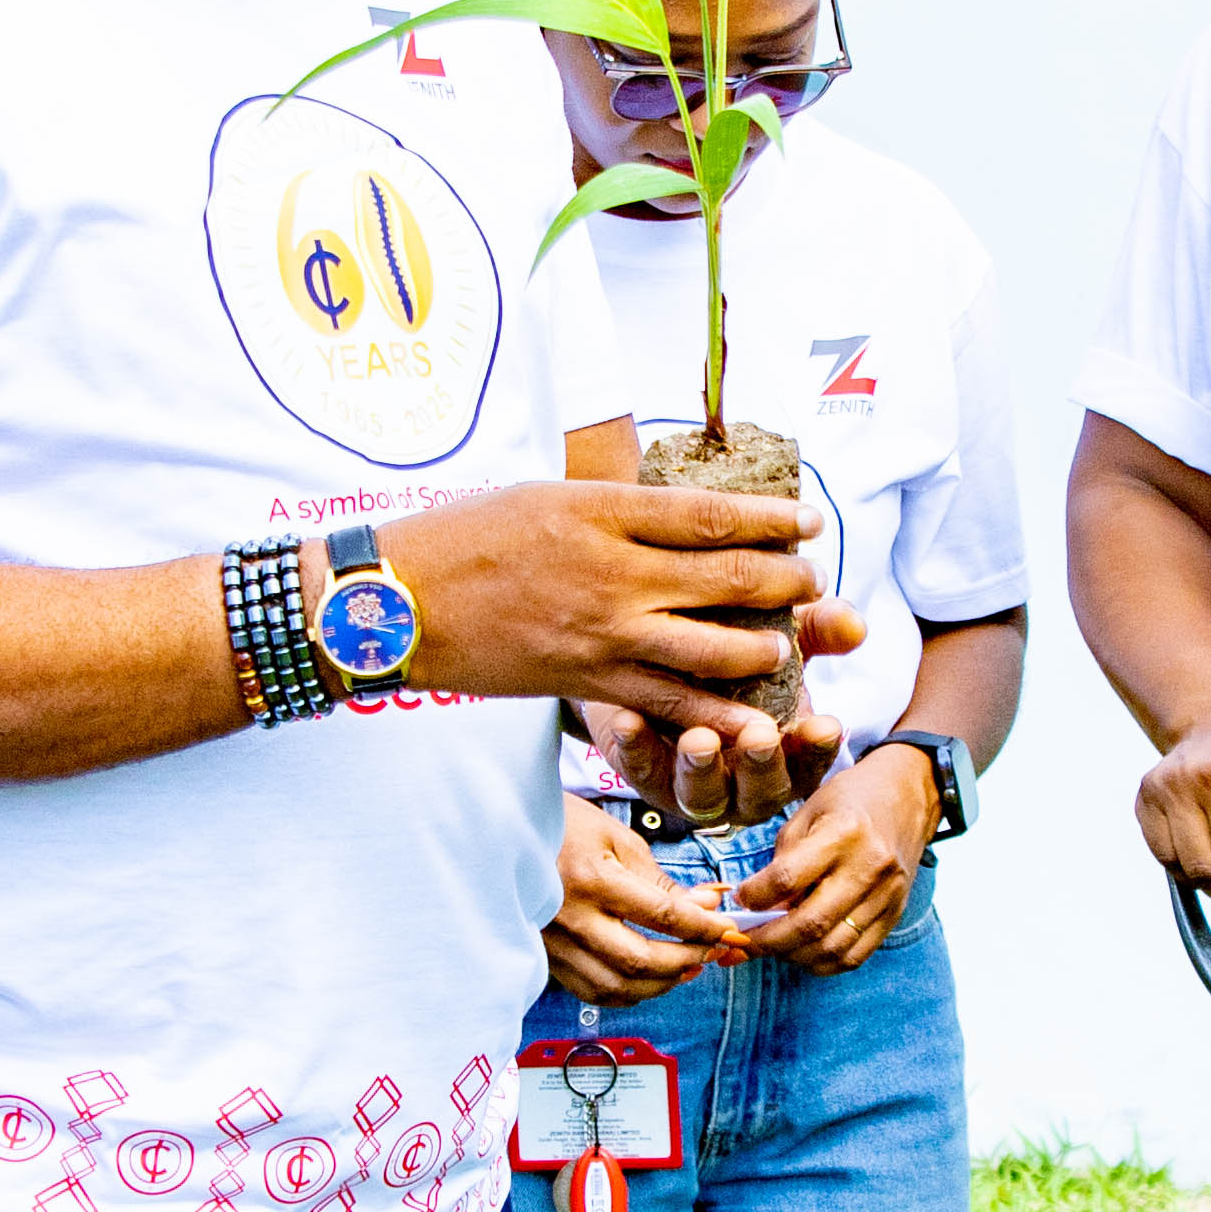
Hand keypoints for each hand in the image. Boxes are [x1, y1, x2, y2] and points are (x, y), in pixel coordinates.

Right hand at [394, 483, 839, 763]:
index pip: (712, 514)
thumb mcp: (545, 496)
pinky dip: (719, 713)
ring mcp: (604, 633)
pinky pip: (671, 703)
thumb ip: (613, 509)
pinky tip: (753, 715)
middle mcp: (615, 572)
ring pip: (717, 646)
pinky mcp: (588, 682)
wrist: (398, 601)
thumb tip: (676, 514)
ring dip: (766, 646)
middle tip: (812, 580)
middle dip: (787, 582)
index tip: (811, 520)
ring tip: (785, 643)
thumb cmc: (463, 537)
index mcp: (603, 511)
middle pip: (732, 576)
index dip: (774, 519)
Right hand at [545, 797, 747, 1006]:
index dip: (704, 928)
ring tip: (687, 967)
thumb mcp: (616, 839)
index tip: (727, 929)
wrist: (501, 835)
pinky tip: (648, 979)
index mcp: (592, 880)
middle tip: (712, 949)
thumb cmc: (560, 826)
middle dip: (688, 960)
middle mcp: (571, 918)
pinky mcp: (547, 958)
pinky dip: (628, 993)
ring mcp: (555, 944)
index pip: (662, 916)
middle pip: (640, 960)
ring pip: (617, 986)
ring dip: (661, 984)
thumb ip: (662, 880)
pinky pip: (593, 992)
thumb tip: (708, 905)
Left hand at [620, 614, 864, 832]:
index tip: (826, 723)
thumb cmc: (734, 654)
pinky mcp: (646, 776)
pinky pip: (641, 770)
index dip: (819, 746)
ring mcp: (695, 786)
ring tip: (697, 737)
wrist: (656, 658)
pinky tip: (628, 717)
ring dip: (701, 767)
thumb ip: (817, 630)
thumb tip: (853, 624)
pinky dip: (636, 747)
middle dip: (761, 764)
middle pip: (761, 791)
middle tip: (759, 735)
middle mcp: (745, 782)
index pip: (811, 760)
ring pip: (702, 794)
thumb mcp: (778, 637)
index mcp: (786, 754)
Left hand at [735, 743, 941, 974]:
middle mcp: (869, 867)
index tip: (739, 900)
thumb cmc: (850, 801)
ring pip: (832, 948)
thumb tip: (757, 907)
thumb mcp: (808, 813)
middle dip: (767, 941)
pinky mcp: (894, 915)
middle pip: (810, 924)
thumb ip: (783, 860)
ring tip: (771, 946)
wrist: (908, 797)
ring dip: (792, 956)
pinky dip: (821, 962)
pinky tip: (801, 951)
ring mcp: (886, 896)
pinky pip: (854, 956)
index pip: (788, 879)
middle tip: (743, 940)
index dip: (755, 897)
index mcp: (843, 832)